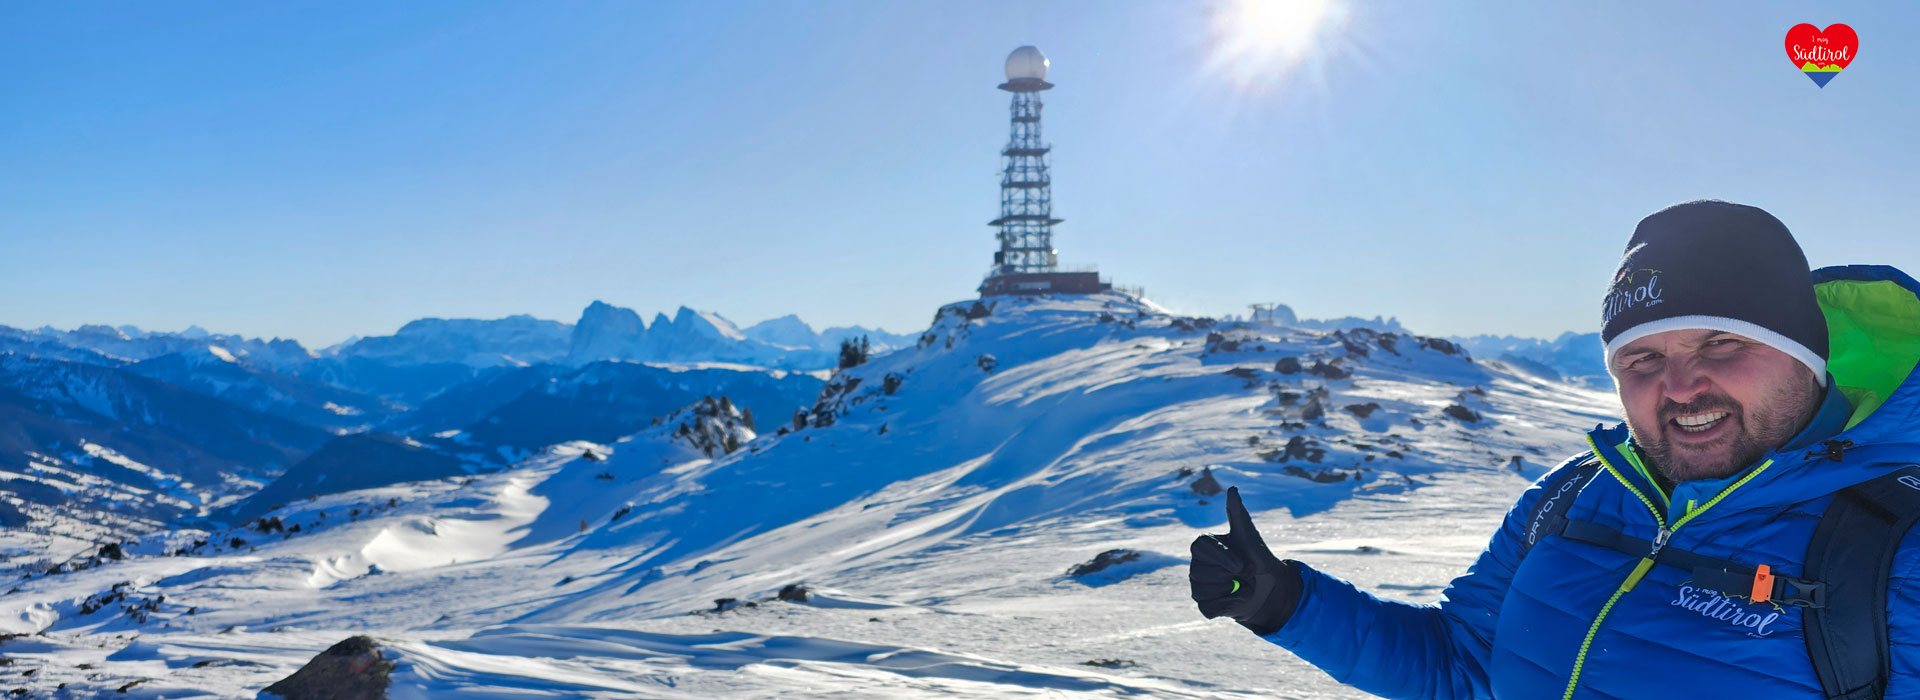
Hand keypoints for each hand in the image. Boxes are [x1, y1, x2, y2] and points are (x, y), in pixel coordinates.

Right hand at [1189, 486, 1300, 634]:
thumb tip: (1232, 489)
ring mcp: (1198, 586)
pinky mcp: (1205, 605)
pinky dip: (1228, 606)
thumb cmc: (1257, 558)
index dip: (1221, 557)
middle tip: (1244, 573)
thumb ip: (1238, 514)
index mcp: (1203, 546)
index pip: (1200, 548)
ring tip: (1242, 586)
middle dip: (1230, 576)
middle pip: (1201, 573)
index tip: (1240, 563)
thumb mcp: (1250, 537)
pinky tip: (1238, 600)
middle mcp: (1196, 566)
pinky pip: (1208, 608)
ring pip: (1204, 591)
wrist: (1269, 587)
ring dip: (1232, 591)